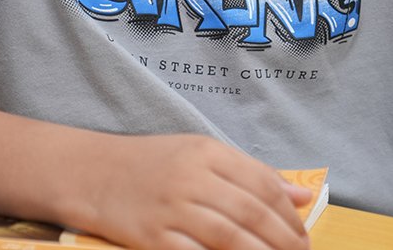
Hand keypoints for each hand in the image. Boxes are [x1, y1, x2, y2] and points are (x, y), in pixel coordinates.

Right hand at [79, 134, 311, 249]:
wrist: (90, 173)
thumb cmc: (149, 164)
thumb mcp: (199, 154)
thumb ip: (250, 173)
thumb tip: (302, 196)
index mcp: (207, 153)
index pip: (263, 183)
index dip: (289, 214)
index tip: (303, 234)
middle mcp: (192, 178)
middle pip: (252, 213)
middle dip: (284, 240)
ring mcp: (171, 209)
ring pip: (231, 238)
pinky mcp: (152, 237)